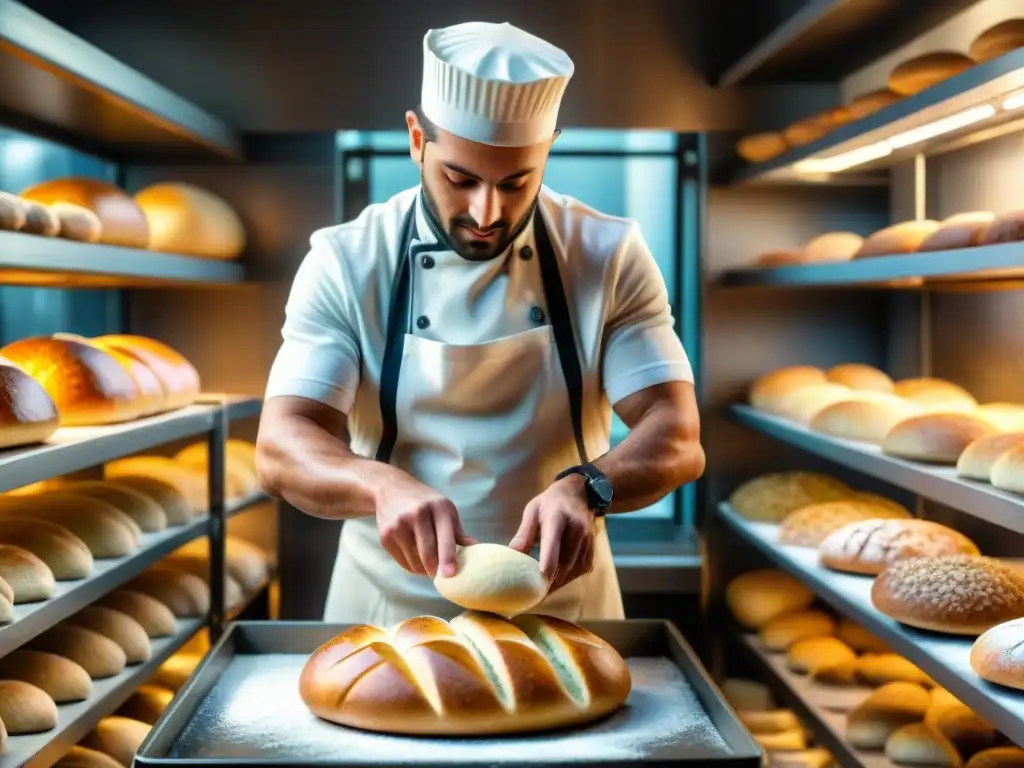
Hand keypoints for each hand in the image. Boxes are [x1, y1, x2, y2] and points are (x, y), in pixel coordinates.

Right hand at [376, 475, 475, 578]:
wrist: (391, 489)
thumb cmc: (425, 502)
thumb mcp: (445, 508)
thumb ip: (458, 530)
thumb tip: (474, 547)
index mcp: (439, 508)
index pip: (445, 538)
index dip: (448, 558)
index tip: (450, 574)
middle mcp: (418, 514)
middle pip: (428, 553)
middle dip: (435, 570)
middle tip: (440, 578)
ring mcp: (399, 524)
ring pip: (414, 560)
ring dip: (423, 570)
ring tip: (428, 566)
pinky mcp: (385, 535)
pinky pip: (402, 561)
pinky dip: (411, 566)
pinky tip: (415, 560)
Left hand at [508, 475, 595, 591]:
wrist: (579, 493)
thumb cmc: (550, 502)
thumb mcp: (532, 510)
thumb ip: (524, 532)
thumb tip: (513, 554)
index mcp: (558, 517)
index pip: (553, 543)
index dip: (547, 563)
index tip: (539, 582)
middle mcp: (577, 528)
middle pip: (565, 561)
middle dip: (550, 581)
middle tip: (534, 595)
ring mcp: (588, 538)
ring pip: (574, 568)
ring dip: (560, 582)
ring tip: (544, 591)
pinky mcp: (593, 547)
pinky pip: (582, 568)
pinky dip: (570, 577)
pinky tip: (558, 581)